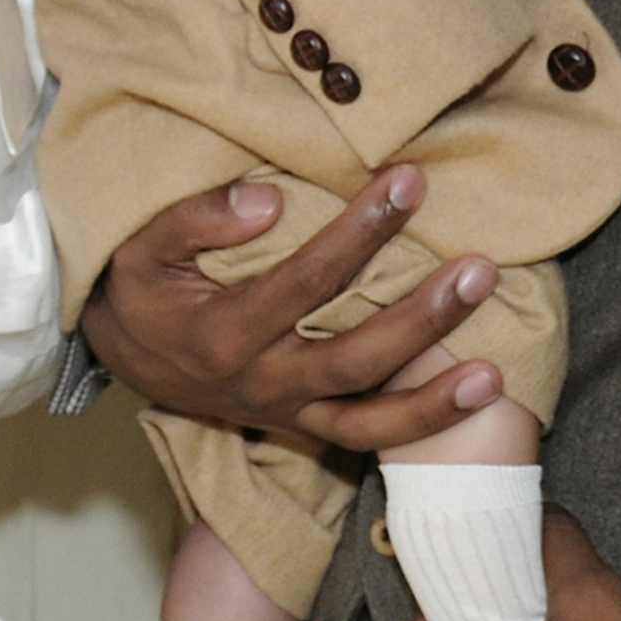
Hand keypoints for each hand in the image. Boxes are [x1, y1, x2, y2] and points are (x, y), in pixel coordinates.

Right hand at [78, 165, 508, 449]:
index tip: (408, 183)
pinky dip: (422, 423)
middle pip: (354, 355)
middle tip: (479, 269)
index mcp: (222, 332)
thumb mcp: (141, 245)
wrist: (126, 355)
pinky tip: (476, 393)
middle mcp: (260, 381)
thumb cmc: (140, 286)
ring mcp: (285, 410)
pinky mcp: (302, 427)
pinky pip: (369, 437)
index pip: (306, 281)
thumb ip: (197, 218)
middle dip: (422, 316)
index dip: (361, 232)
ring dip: (435, 395)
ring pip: (370, 416)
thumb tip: (268, 198)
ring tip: (495, 370)